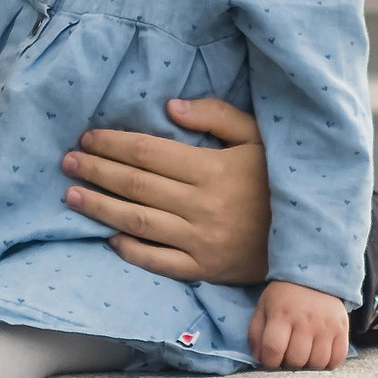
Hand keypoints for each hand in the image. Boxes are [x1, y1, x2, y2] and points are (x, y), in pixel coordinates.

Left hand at [61, 96, 270, 284]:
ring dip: (101, 208)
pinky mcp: (205, 269)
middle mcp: (203, 206)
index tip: (88, 138)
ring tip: (73, 195)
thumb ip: (217, 116)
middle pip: (136, 185)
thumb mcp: (258, 138)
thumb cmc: (278, 180)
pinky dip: (131, 251)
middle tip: (68, 162)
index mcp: (213, 169)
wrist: (310, 238)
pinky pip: (159, 262)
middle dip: (97, 171)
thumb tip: (170, 107)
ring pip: (139, 223)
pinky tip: (109, 238)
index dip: (114, 144)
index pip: (149, 153)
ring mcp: (202, 241)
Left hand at [250, 279, 350, 369]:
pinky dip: (327, 364)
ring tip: (303, 355)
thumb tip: (259, 360)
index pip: (273, 349)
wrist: (314, 277)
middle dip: (288, 364)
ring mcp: (326, 326)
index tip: (271, 360)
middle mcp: (305, 320)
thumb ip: (256, 334)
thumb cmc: (284, 298)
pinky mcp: (342, 329)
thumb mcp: (263, 308)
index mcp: (281, 314)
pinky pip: (337, 359)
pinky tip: (319, 355)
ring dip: (307, 366)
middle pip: (296, 360)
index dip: (269, 362)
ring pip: (317, 363)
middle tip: (288, 355)